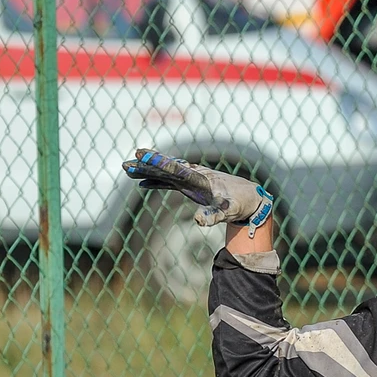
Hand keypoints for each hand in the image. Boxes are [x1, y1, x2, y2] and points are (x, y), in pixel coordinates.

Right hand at [121, 148, 273, 231]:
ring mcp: (192, 178)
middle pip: (166, 168)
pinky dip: (157, 181)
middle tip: (126, 163)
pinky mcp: (192, 184)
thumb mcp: (228, 211)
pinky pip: (170, 181)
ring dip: (147, 171)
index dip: (159, 162)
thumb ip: (214, 216)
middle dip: (146, 165)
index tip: (142, 155)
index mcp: (201, 179)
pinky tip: (143, 183)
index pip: (176, 169)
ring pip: (165, 172)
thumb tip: (199, 221)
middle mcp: (194, 175)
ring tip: (127, 168)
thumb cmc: (239, 204)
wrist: (250, 197)